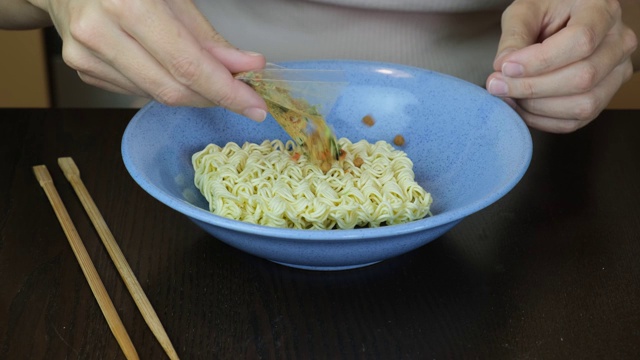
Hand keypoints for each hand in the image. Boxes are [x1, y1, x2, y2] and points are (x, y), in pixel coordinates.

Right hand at [29, 0, 267, 120]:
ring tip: (209, 78)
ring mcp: (86, 56)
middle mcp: (101, 32)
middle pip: (172, 89)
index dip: (226, 91)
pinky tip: (170, 70)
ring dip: (192, 93)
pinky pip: (138, 92)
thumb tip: (246, 68)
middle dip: (214, 97)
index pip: (187, 65)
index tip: (255, 107)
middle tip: (244, 98)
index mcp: (128, 4)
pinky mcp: (82, 71)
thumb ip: (209, 38)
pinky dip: (164, 86)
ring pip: (157, 95)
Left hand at [487, 0, 637, 132]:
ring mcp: (616, 73)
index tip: (505, 67)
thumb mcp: (525, 11)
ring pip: (583, 104)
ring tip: (508, 94)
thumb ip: (514, 37)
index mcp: (602, 11)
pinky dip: (542, 120)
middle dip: (532, 87)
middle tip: (498, 85)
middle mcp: (618, 43)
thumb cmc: (545, 10)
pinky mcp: (603, 98)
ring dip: (536, 107)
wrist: (560, 20)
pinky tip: (521, 106)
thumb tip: (503, 68)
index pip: (581, 41)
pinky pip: (575, 121)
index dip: (539, 61)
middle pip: (583, 77)